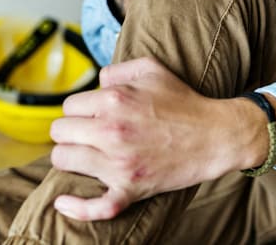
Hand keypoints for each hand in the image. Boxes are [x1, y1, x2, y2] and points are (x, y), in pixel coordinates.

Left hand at [48, 58, 265, 220]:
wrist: (216, 136)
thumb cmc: (183, 100)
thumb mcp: (150, 69)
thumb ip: (115, 70)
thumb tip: (95, 85)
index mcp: (113, 100)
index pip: (68, 106)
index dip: (79, 110)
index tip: (91, 116)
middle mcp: (111, 131)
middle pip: (59, 132)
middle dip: (70, 131)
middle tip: (86, 135)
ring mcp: (120, 163)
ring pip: (63, 161)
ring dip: (70, 158)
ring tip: (84, 155)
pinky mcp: (131, 188)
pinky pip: (96, 206)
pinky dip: (77, 207)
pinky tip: (63, 203)